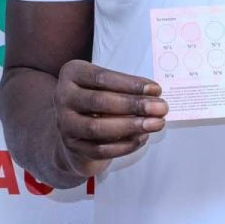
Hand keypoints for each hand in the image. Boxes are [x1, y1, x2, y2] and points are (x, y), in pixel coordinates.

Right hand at [52, 60, 167, 176]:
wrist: (75, 127)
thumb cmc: (98, 99)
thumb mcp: (105, 85)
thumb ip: (125, 87)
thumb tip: (154, 95)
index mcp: (72, 73)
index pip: (102, 77)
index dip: (130, 84)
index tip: (156, 89)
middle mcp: (63, 97)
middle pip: (100, 101)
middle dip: (134, 105)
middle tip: (161, 108)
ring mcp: (65, 123)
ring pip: (97, 128)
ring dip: (131, 126)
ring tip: (155, 124)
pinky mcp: (72, 146)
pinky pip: (100, 149)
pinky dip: (124, 145)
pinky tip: (142, 138)